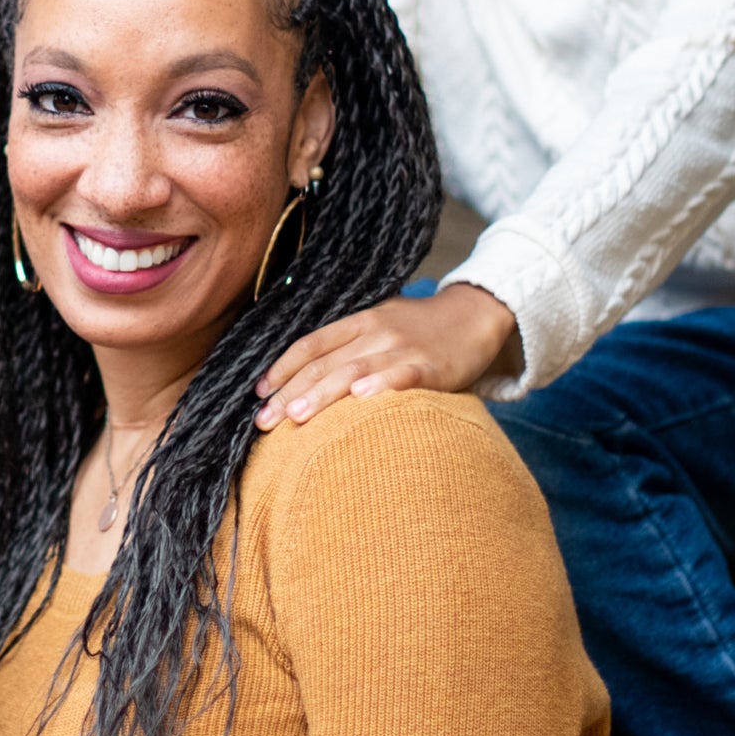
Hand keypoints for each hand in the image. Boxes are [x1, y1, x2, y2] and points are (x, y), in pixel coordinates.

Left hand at [253, 283, 520, 430]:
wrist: (477, 313)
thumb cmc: (423, 329)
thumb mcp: (381, 326)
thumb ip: (350, 347)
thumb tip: (308, 378)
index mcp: (359, 322)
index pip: (311, 344)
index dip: (282, 367)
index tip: (257, 393)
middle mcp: (375, 331)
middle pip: (324, 362)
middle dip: (290, 391)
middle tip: (262, 421)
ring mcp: (402, 347)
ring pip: (354, 370)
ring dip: (321, 394)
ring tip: (295, 416)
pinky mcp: (430, 365)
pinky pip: (402, 375)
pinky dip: (381, 384)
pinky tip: (361, 398)